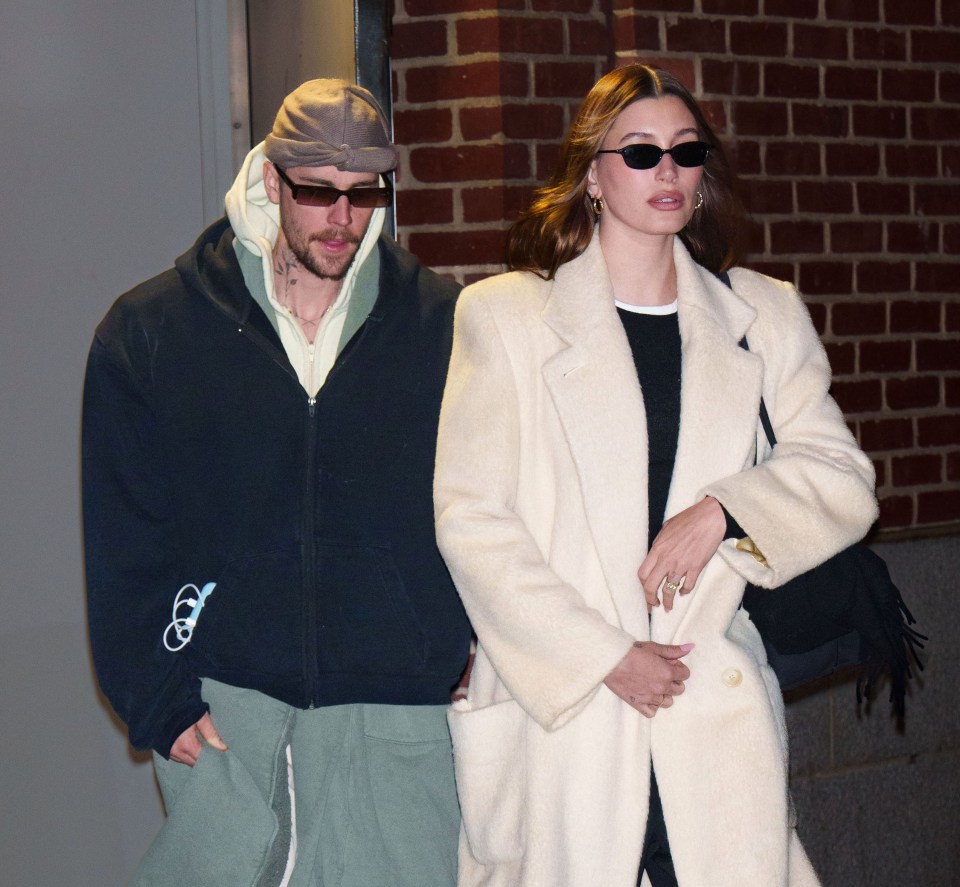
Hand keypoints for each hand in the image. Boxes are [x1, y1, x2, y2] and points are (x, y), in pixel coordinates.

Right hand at [169, 712, 227, 765]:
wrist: (164, 704)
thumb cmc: (184, 708)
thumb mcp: (200, 717)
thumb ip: (211, 733)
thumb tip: (224, 747)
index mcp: (186, 745)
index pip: (203, 760)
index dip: (213, 757)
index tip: (220, 753)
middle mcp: (176, 752)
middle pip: (194, 763)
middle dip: (205, 759)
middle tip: (214, 750)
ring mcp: (169, 752)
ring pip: (186, 761)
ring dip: (195, 757)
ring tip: (204, 746)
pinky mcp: (165, 749)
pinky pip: (179, 757)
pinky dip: (187, 754)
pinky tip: (193, 745)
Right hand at [603, 641, 693, 717]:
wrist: (610, 660)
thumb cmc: (630, 652)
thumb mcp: (653, 647)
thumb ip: (673, 650)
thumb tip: (690, 647)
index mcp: (667, 672)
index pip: (685, 674)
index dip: (678, 668)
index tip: (669, 665)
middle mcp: (661, 687)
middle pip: (679, 690)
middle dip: (673, 681)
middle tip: (660, 673)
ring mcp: (650, 698)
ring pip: (668, 702)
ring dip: (664, 694)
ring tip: (653, 685)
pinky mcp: (638, 704)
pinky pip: (652, 712)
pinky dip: (652, 706)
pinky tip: (647, 696)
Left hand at [638, 496, 725, 611]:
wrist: (709, 518)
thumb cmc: (688, 519)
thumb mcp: (666, 528)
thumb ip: (659, 544)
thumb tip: (656, 554)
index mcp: (657, 549)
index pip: (642, 573)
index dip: (642, 585)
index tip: (644, 590)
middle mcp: (666, 559)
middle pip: (651, 586)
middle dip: (649, 599)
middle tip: (652, 605)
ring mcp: (681, 565)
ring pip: (669, 590)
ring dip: (668, 601)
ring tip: (668, 607)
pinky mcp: (696, 568)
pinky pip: (687, 586)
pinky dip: (684, 591)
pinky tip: (683, 592)